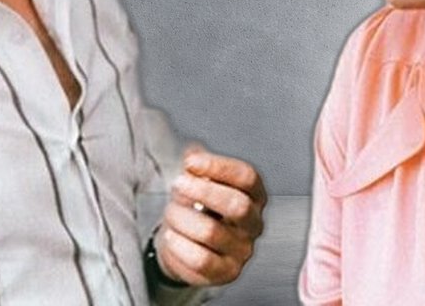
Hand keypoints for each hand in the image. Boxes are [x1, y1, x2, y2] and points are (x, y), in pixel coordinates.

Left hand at [154, 146, 266, 285]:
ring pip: (211, 232)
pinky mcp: (226, 272)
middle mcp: (254, 223)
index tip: (190, 162)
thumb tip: (193, 152)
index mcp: (254, 195)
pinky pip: (201, 260)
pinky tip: (171, 236)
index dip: (218, 166)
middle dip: (202, 192)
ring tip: (170, 213)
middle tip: (178, 184)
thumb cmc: (195, 208)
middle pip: (237, 205)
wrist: (184, 243)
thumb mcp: (197, 180)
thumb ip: (197, 163)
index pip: (246, 177)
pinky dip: (180, 245)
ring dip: (182, 218)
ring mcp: (242, 250)